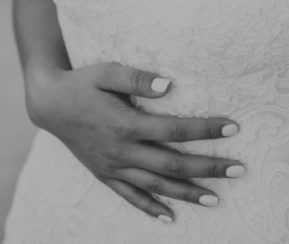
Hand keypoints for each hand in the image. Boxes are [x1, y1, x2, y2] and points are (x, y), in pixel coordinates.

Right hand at [26, 61, 244, 220]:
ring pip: (156, 186)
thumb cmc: (82, 82)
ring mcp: (112, 167)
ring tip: (216, 199)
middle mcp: (121, 151)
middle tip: (240, 169)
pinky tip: (170, 217)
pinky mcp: (105, 175)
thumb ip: (136, 79)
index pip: (174, 130)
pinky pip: (130, 197)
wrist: (48, 104)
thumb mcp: (106, 71)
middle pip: (172, 164)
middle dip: (208, 168)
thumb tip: (168, 85)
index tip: (232, 127)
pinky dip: (150, 208)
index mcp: (125, 124)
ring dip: (187, 194)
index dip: (204, 130)